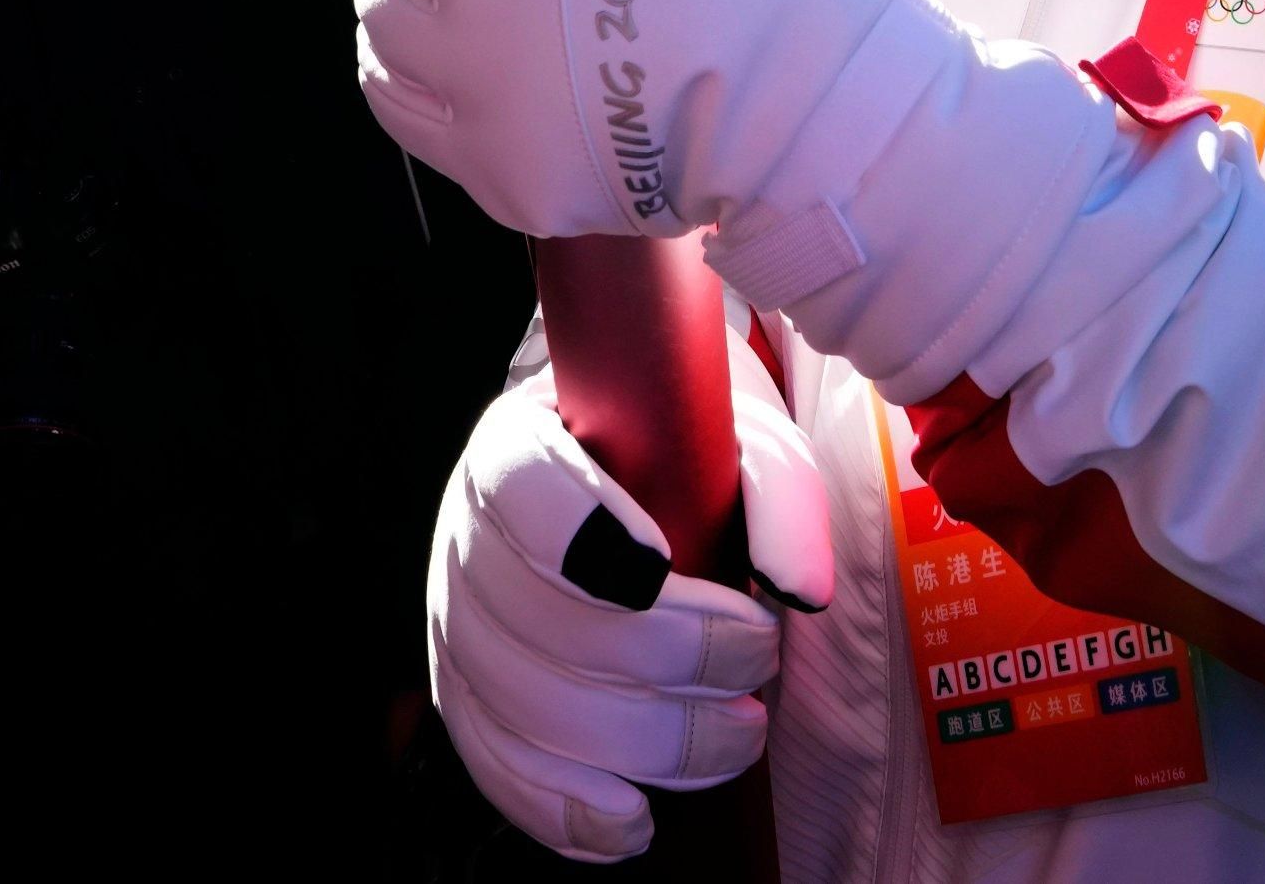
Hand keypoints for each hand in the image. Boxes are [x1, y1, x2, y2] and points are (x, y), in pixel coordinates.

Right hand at [431, 333, 832, 862]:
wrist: (644, 492)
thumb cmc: (689, 464)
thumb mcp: (744, 446)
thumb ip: (779, 498)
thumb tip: (800, 591)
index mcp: (521, 441)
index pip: (517, 483)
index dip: (581, 532)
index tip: (664, 566)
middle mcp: (468, 536)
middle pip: (532, 616)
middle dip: (661, 656)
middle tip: (759, 658)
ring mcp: (463, 628)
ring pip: (522, 705)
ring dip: (640, 740)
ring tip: (738, 734)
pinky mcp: (475, 706)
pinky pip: (501, 772)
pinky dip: (566, 811)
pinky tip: (636, 822)